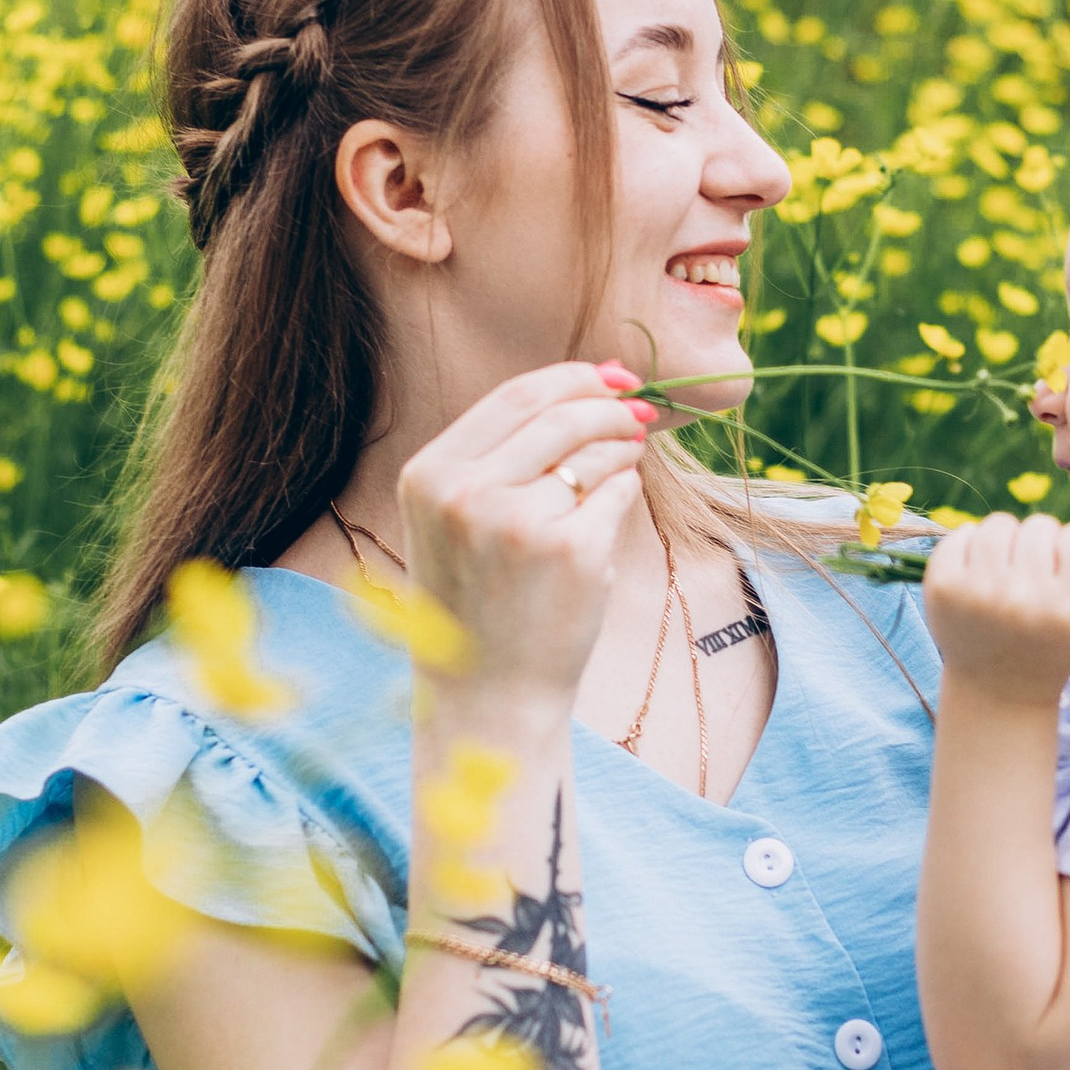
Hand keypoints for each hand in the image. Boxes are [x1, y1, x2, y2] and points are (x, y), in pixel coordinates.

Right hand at [397, 361, 649, 707]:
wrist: (487, 693)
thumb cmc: (479, 599)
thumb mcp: (457, 518)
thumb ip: (504, 452)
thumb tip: (597, 380)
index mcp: (430, 475)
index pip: (514, 396)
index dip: (574, 378)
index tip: (613, 376)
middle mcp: (467, 493)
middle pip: (561, 414)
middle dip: (610, 406)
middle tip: (639, 413)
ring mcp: (519, 523)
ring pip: (595, 451)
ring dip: (622, 447)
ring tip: (626, 460)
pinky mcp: (571, 552)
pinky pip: (618, 493)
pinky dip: (625, 493)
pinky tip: (609, 515)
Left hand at [925, 512, 1069, 705]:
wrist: (997, 690)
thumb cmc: (1053, 648)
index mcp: (1066, 610)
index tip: (1068, 571)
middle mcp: (1021, 600)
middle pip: (1040, 526)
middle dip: (1041, 546)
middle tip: (1034, 579)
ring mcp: (976, 592)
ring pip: (1000, 524)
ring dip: (1008, 541)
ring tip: (1007, 572)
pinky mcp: (941, 586)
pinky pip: (962, 532)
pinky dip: (972, 545)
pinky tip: (979, 575)